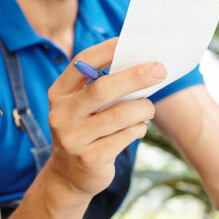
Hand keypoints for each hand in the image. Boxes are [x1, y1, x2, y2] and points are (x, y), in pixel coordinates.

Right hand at [46, 38, 165, 196]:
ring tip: (148, 109)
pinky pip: (125, 136)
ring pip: (120, 115)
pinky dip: (138, 129)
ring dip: (143, 109)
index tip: (132, 42)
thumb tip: (141, 64)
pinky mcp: (89, 159)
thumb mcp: (81, 107)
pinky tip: (137, 129)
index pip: (82, 62)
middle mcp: (61, 115)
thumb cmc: (84, 130)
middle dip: (136, 77)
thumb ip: (100, 87)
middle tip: (160, 70)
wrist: (68, 176)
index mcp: (58, 94)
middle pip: (102, 89)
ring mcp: (73, 139)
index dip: (108, 49)